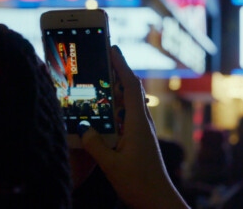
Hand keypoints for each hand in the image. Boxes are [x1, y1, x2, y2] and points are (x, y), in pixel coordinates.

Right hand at [79, 46, 188, 208]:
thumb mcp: (111, 164)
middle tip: (102, 58)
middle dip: (118, 72)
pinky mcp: (140, 139)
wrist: (157, 199)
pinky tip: (104, 111)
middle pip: (130, 90)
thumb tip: (84, 126)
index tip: (112, 48)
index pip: (130, 86)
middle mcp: (142, 123)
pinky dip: (116, 107)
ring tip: (100, 80)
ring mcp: (142, 130)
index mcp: (138, 123)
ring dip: (116, 89)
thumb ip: (94, 144)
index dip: (121, 65)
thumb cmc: (138, 182)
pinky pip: (127, 116)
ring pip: (129, 103)